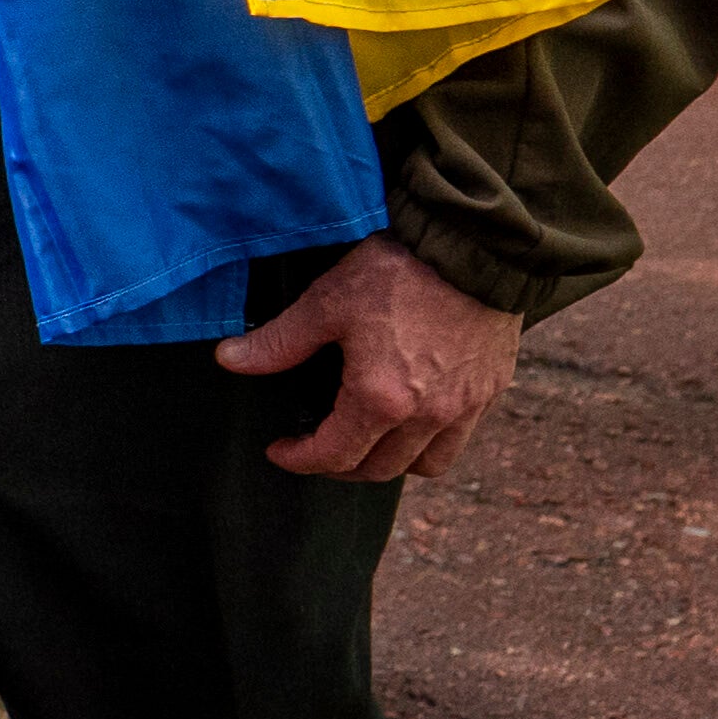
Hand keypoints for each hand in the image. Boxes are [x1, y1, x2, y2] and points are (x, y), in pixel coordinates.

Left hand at [216, 233, 519, 481]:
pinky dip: (429, 444)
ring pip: (425, 466)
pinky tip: (409, 419)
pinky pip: (458, 441)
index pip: (335, 455)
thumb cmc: (397, 273)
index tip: (280, 451)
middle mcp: (427, 416)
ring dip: (389, 463)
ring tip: (363, 440)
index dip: (301, 460)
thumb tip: (228, 360)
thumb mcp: (326, 303)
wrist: (472, 248)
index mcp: (381, 399)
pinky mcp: (489, 392)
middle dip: (340, 467)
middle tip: (314, 448)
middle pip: (380, 470)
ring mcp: (464, 408)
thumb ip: (279, 342)